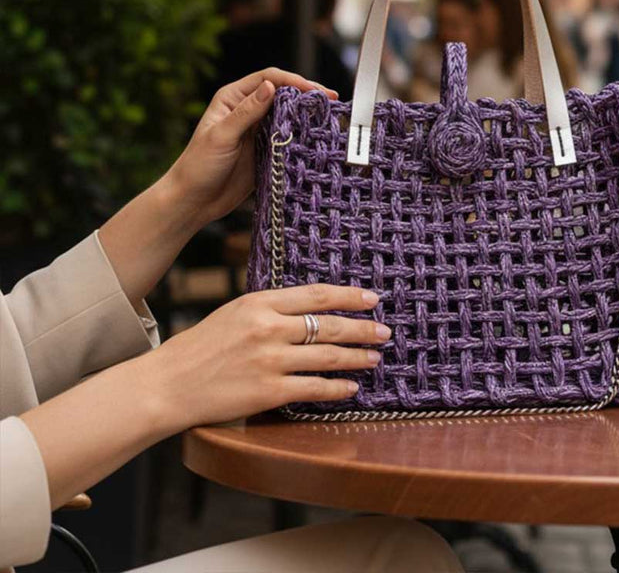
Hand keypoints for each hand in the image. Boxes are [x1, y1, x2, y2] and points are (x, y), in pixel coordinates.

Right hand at [142, 284, 387, 429]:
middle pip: (328, 324)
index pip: (317, 294)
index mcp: (260, 302)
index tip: (372, 299)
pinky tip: (352, 388)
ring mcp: (269, 360)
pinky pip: (313, 388)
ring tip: (375, 358)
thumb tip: (311, 308)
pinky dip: (337, 388)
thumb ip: (271, 308)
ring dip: (357, 357)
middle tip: (385, 331)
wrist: (166, 384)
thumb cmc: (200, 348)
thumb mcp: (235, 312)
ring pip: (327, 355)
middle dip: (362, 328)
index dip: (349, 296)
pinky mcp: (267, 391)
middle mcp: (268, 327)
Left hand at [165, 68, 336, 226]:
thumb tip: (271, 86)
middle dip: (307, 94)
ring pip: (289, 113)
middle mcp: (248, 109)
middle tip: (331, 99)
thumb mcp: (221, 136)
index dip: (293, 81)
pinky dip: (304, 132)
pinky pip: (289, 135)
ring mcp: (258, 129)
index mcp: (233, 98)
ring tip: (329, 113)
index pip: (268, 79)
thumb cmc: (198, 166)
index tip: (313, 91)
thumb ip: (247, 112)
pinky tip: (317, 133)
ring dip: (308, 112)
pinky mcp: (267, 148)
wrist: (194, 201)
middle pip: (283, 92)